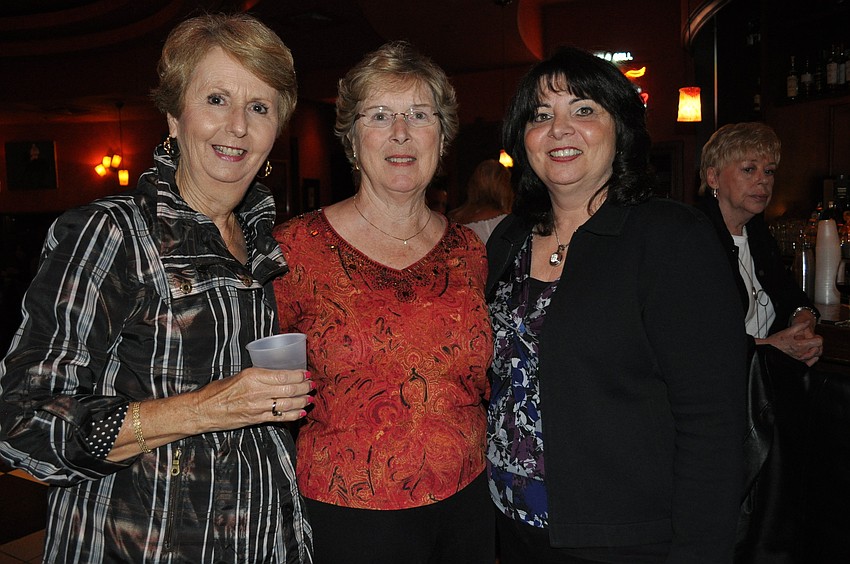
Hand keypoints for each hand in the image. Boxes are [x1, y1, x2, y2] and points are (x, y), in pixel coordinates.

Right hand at [193, 367, 313, 428]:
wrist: (203, 410)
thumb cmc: (218, 391)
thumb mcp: (239, 375)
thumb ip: (259, 376)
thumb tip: (279, 375)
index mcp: (252, 376)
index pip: (283, 375)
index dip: (299, 375)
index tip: (306, 374)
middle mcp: (257, 391)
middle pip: (289, 389)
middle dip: (304, 387)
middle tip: (312, 385)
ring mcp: (258, 407)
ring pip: (288, 403)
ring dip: (302, 401)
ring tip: (310, 397)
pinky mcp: (257, 419)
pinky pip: (280, 417)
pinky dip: (294, 415)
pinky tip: (301, 412)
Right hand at [757, 323, 822, 366]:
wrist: (767, 351)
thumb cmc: (775, 342)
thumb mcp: (787, 331)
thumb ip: (799, 326)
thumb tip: (808, 322)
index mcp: (800, 345)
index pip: (818, 342)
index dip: (818, 338)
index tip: (816, 336)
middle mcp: (802, 354)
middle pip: (818, 349)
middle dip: (817, 344)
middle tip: (813, 340)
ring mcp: (800, 359)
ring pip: (815, 356)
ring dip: (815, 351)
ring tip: (812, 346)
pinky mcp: (797, 363)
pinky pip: (809, 363)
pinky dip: (813, 360)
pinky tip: (813, 357)